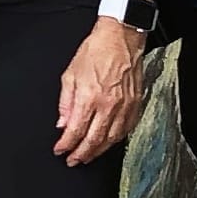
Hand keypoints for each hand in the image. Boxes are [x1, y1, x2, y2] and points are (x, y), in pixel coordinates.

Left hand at [56, 17, 145, 162]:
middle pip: (94, 140)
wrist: (120, 37)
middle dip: (81, 154)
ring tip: (88, 156)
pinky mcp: (135, 103)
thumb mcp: (70, 74)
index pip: (76, 131)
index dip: (66, 145)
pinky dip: (116, 140)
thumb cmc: (95, 51)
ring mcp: (124, 106)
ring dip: (98, 151)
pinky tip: (108, 142)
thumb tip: (62, 124)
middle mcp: (108, 105)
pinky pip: (126, 129)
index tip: (60, 150)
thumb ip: (65, 102)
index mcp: (89, 97)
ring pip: (112, 138)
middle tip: (73, 160)